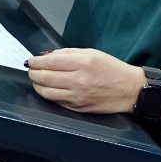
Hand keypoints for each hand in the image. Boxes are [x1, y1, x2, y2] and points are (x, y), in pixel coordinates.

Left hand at [26, 48, 146, 113]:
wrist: (130, 90)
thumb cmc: (112, 69)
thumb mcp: (91, 53)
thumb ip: (67, 53)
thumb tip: (46, 56)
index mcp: (83, 63)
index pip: (50, 62)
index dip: (35, 62)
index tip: (30, 60)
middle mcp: (79, 80)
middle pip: (44, 78)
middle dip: (33, 73)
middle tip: (31, 69)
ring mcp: (78, 97)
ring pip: (46, 92)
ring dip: (37, 85)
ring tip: (37, 79)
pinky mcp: (78, 108)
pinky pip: (56, 102)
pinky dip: (48, 94)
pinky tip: (48, 89)